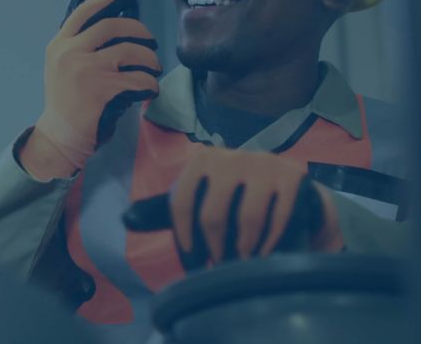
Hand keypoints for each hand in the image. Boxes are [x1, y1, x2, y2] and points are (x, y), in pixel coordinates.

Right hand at [19, 0, 160, 180]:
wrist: (59, 138)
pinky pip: (138, 79)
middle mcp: (70, 52)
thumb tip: (117, 27)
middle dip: (139, 31)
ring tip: (153, 69)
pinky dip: (150, 84)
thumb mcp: (63, 68)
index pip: (85, 11)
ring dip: (149, 60)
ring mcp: (86, 69)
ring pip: (131, 51)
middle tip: (151, 43)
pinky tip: (150, 90)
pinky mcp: (102, 88)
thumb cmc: (66, 105)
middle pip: (113, 26)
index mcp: (59, 44)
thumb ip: (81, 47)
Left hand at [169, 148, 343, 264]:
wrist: (288, 190)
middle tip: (219, 265)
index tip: (193, 262)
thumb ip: (162, 210)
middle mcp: (231, 156)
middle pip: (212, 215)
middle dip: (214, 249)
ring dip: (243, 250)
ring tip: (242, 262)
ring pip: (246, 219)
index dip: (184, 237)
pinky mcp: (293, 176)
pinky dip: (269, 243)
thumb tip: (126, 219)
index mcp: (202, 159)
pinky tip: (263, 254)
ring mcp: (264, 163)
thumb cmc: (231, 200)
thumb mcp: (197, 199)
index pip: (181, 202)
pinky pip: (276, 219)